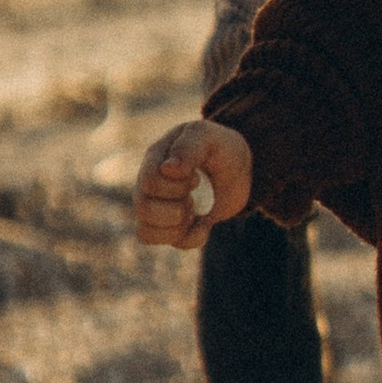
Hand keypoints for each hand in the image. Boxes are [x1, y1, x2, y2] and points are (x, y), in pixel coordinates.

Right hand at [135, 119, 251, 249]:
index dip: (175, 186)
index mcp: (154, 159)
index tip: (196, 177)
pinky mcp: (170, 227)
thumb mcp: (210, 137)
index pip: (149, 182)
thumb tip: (167, 168)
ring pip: (145, 232)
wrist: (239, 169)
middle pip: (143, 208)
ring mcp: (156, 208)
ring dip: (178, 226)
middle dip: (178, 206)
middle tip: (195, 192)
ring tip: (195, 210)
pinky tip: (203, 222)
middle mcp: (147, 185)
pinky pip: (168, 244)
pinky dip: (191, 238)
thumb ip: (189, 147)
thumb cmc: (220, 148)